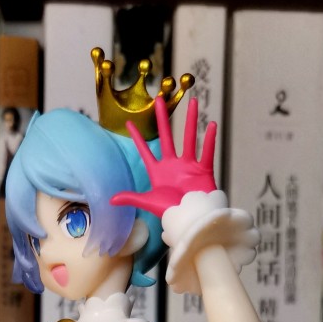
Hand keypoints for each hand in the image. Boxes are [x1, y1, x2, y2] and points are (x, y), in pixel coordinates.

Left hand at [110, 95, 217, 217]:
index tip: (129, 123)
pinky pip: (207, 152)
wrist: (190, 221)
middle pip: (167, 135)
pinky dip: (210, 140)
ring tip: (193, 102)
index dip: (137, 138)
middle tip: (159, 99)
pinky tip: (211, 125)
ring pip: (190, 137)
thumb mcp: (148, 202)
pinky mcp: (203, 170)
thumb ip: (131, 198)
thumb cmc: (170, 213)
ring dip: (191, 120)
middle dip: (162, 118)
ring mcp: (189, 166)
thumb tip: (110, 201)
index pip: (145, 151)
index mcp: (158, 171)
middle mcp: (173, 165)